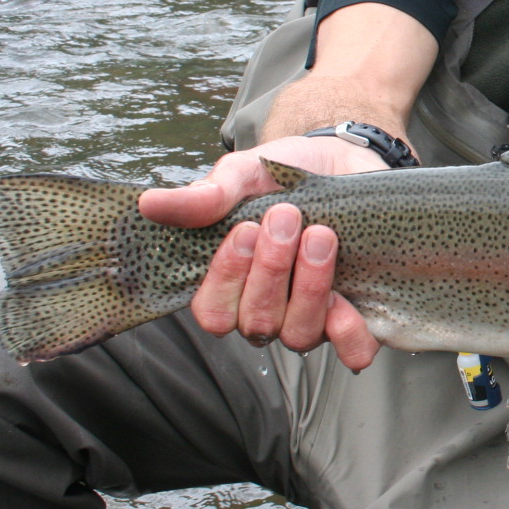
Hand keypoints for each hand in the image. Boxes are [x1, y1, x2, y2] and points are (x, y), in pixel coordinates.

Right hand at [137, 134, 384, 369]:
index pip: (214, 312)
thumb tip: (150, 204)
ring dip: (310, 288)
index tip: (243, 230)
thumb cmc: (288, 174)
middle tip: (287, 217)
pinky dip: (349, 334)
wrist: (348, 159)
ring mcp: (312, 316)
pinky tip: (347, 301)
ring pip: (299, 334)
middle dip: (272, 270)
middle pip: (257, 322)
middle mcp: (269, 309)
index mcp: (233, 284)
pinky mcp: (358, 313)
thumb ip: (207, 195)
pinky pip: (351, 349)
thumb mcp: (246, 174)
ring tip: (321, 236)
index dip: (226, 280)